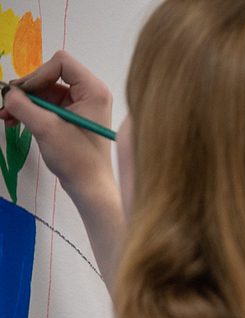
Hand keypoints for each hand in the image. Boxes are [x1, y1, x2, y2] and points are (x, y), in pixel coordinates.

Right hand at [0, 51, 114, 199]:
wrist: (90, 187)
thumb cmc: (77, 159)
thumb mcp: (46, 128)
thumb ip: (23, 105)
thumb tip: (8, 92)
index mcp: (94, 91)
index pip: (61, 63)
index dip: (37, 74)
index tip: (23, 93)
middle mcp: (91, 93)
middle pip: (49, 75)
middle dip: (26, 90)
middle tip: (7, 105)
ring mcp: (81, 105)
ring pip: (44, 91)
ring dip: (23, 102)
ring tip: (6, 116)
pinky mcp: (72, 116)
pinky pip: (46, 104)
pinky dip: (30, 110)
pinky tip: (13, 120)